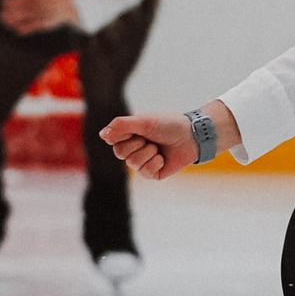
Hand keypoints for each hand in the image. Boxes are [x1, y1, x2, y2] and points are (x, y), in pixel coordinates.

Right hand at [102, 99, 241, 179]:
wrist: (191, 136)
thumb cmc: (169, 125)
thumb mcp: (144, 121)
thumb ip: (122, 125)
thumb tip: (102, 134)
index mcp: (128, 135)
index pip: (112, 139)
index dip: (123, 135)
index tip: (137, 130)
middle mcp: (133, 149)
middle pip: (120, 153)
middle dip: (137, 143)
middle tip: (150, 138)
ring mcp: (142, 162)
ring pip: (132, 163)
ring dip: (148, 152)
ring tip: (158, 147)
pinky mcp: (152, 174)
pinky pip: (145, 172)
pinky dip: (155, 162)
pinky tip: (163, 158)